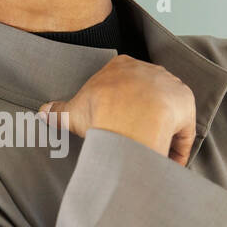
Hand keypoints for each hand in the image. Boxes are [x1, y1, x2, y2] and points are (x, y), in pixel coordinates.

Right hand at [39, 54, 195, 163]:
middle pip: (150, 96)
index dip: (123, 105)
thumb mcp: (72, 112)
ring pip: (169, 112)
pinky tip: (168, 161)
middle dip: (146, 117)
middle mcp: (149, 70)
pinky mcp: (185, 104)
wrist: (127, 116)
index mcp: (122, 66)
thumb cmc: (99, 111)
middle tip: (137, 140)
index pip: (126, 82)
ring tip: (153, 155)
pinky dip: (177, 145)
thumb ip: (58, 111)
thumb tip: (41, 111)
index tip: (119, 123)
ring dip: (164, 132)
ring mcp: (170, 85)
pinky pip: (183, 128)